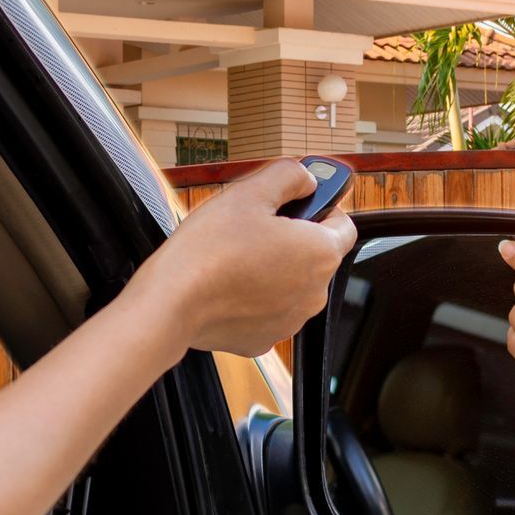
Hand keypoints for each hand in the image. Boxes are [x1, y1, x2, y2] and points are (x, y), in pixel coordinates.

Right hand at [130, 158, 356, 356]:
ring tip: (235, 256)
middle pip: (314, 255)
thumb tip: (307, 179)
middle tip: (255, 226)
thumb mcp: (250, 192)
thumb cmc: (209, 249)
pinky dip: (253, 296)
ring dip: (273, 268)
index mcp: (320, 253)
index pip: (343, 224)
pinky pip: (267, 309)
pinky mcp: (264, 338)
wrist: (171, 302)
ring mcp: (291, 320)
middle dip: (291, 239)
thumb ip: (289, 176)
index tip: (300, 201)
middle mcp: (315, 292)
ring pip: (291, 283)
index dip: (323, 207)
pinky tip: (227, 284)